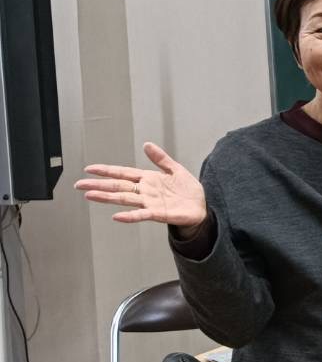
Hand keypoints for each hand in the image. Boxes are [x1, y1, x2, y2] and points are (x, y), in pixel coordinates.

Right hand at [74, 143, 207, 230]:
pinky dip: (129, 216)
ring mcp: (150, 203)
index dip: (107, 171)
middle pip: (118, 186)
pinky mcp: (158, 214)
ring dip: (107, 198)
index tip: (90, 169)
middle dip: (98, 185)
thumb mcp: (175, 169)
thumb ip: (161, 158)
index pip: (123, 173)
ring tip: (90, 195)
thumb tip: (147, 144)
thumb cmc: (188, 191)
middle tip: (79, 184)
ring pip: (124, 199)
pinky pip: (141, 215)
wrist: (202, 207)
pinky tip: (116, 216)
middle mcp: (145, 192)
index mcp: (148, 179)